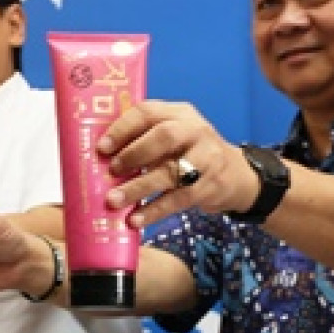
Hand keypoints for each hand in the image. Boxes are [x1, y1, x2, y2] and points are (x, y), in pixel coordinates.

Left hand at [98, 101, 258, 226]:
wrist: (235, 174)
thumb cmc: (188, 153)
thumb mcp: (171, 136)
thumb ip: (142, 139)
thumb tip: (97, 159)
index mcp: (178, 113)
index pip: (148, 112)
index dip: (122, 129)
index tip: (101, 148)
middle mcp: (194, 130)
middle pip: (164, 137)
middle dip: (134, 154)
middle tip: (112, 172)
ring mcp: (206, 158)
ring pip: (170, 172)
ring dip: (138, 188)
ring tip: (114, 201)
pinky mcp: (210, 185)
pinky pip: (178, 199)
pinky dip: (154, 211)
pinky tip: (135, 220)